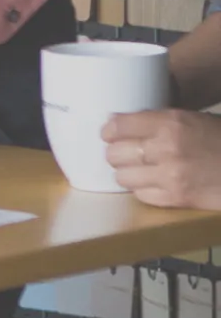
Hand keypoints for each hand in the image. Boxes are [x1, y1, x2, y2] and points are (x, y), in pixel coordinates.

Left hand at [104, 110, 220, 208]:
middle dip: (116, 153)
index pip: (117, 126)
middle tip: (124, 152)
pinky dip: (142, 190)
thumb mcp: (190, 118)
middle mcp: (166, 148)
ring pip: (122, 177)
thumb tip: (116, 121)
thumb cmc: (220, 139)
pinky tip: (151, 183)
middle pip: (115, 153)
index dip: (109, 130)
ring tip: (137, 169)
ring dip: (127, 173)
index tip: (109, 133)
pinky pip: (141, 195)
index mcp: (169, 123)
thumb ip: (155, 120)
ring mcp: (171, 176)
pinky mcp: (178, 199)